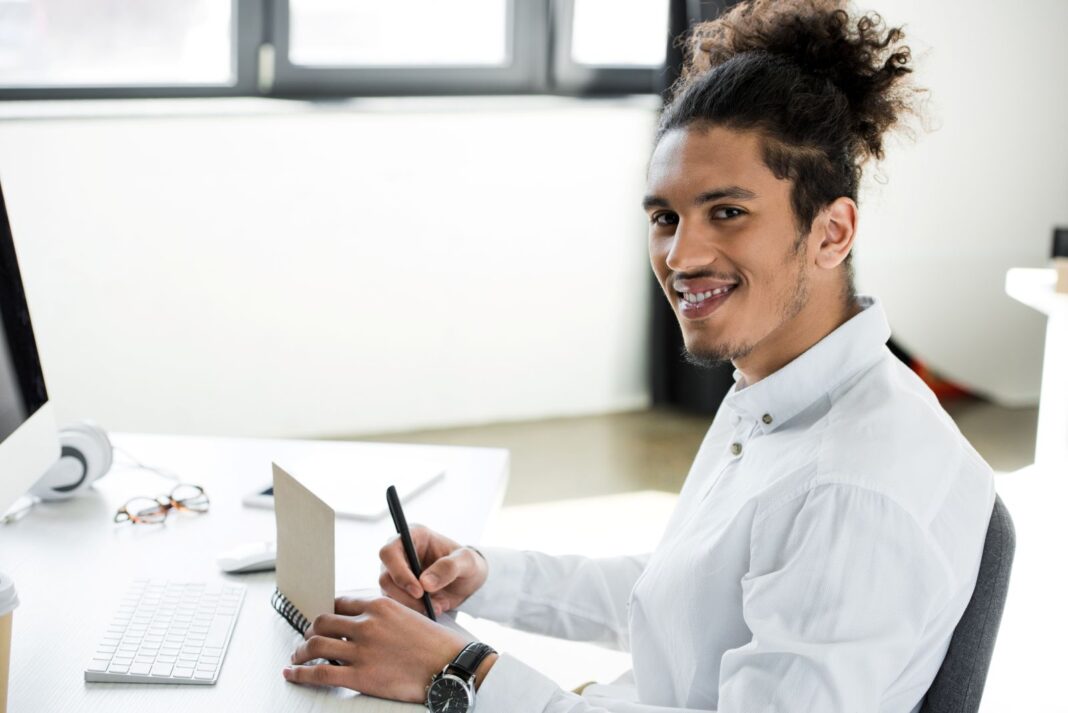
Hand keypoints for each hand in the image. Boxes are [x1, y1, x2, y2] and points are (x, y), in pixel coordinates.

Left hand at [284, 594, 472, 700]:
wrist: (451, 666)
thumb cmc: (437, 643)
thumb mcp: (410, 615)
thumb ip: (386, 616)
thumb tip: (367, 623)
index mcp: (380, 606)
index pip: (341, 602)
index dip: (328, 612)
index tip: (323, 621)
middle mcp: (367, 624)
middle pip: (322, 621)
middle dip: (310, 631)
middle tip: (307, 639)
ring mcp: (362, 650)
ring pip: (316, 645)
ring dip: (301, 651)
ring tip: (297, 656)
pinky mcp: (360, 676)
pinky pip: (320, 674)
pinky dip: (300, 674)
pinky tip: (292, 674)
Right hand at [378, 525, 487, 615]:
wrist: (468, 580)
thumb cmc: (467, 564)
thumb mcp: (466, 561)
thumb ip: (448, 567)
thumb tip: (425, 583)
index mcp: (413, 536)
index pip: (389, 551)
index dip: (399, 572)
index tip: (419, 591)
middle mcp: (399, 554)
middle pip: (385, 576)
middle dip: (405, 595)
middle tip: (427, 606)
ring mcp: (396, 574)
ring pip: (388, 594)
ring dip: (410, 606)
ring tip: (436, 607)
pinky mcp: (399, 592)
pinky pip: (397, 605)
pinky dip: (414, 611)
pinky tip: (434, 610)